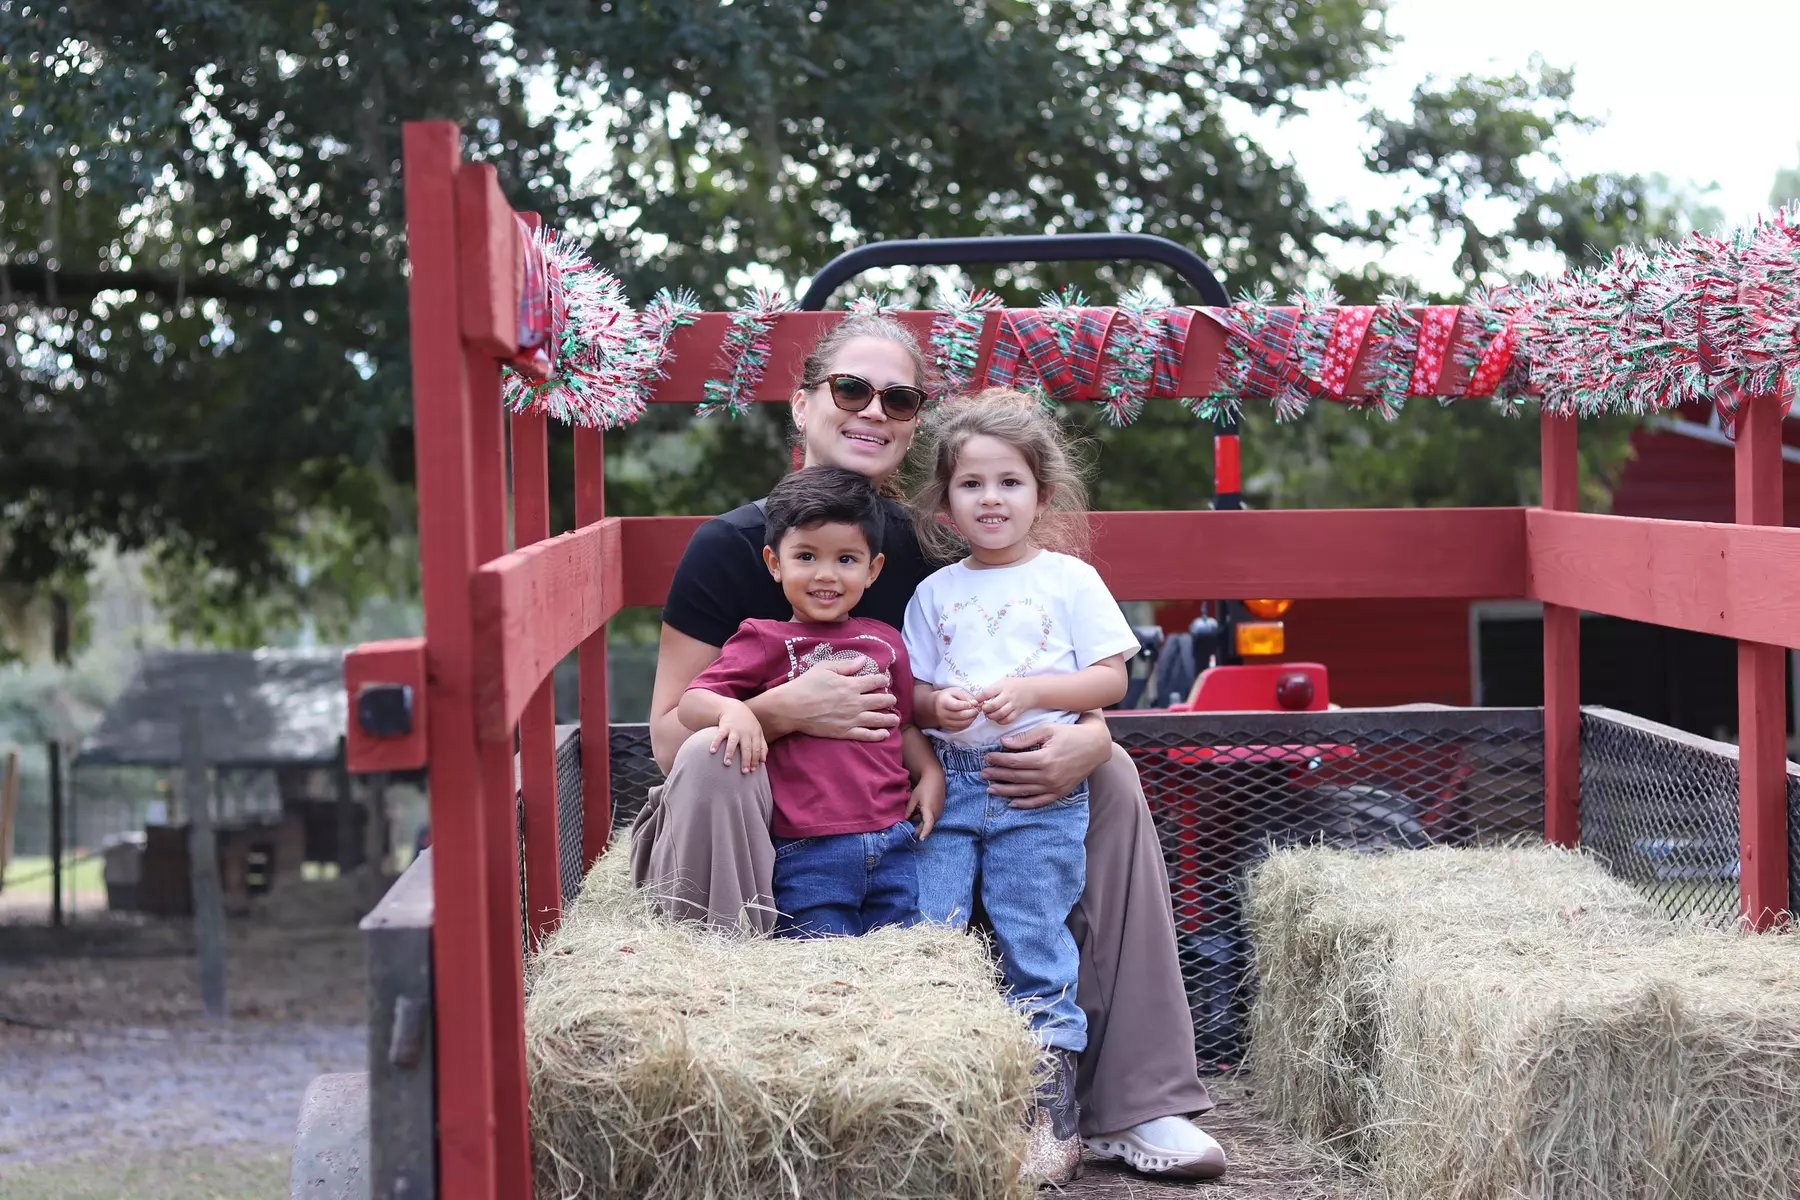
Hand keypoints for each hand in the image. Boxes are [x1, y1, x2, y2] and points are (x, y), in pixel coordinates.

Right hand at [708, 702, 766, 772]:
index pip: (757, 749)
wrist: (734, 708)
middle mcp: (745, 732)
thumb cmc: (747, 723)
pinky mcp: (724, 726)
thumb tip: (764, 761)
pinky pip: (719, 735)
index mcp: (755, 734)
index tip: (753, 770)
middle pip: (747, 748)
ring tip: (727, 764)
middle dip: (746, 760)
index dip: (756, 760)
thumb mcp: (757, 732)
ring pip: (733, 742)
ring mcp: (734, 729)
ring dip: (730, 753)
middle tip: (744, 772)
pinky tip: (712, 751)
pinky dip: (715, 742)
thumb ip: (762, 745)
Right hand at [773, 657, 899, 741]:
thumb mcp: (824, 668)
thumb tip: (863, 661)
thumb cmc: (806, 685)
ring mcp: (851, 719)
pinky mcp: (844, 732)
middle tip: (893, 700)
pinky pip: (866, 735)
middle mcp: (855, 702)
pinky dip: (877, 735)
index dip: (883, 680)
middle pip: (881, 701)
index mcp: (851, 685)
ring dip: (889, 719)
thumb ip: (846, 665)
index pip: (875, 681)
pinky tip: (885, 734)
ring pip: (878, 719)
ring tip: (895, 719)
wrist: (792, 707)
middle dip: (890, 700)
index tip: (885, 681)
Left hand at [908, 770, 944, 839]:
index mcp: (929, 810)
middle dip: (920, 830)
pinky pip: (932, 818)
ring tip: (913, 824)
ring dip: (922, 824)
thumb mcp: (914, 798)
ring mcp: (939, 812)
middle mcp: (936, 813)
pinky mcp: (940, 811)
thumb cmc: (924, 787)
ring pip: (930, 822)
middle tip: (911, 833)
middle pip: (928, 825)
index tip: (921, 839)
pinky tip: (918, 815)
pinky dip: (925, 819)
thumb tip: (906, 819)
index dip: (924, 832)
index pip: (928, 824)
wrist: (936, 779)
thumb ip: (910, 809)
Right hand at [934, 687, 980, 732]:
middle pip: (960, 716)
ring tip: (976, 713)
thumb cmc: (947, 696)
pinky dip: (968, 723)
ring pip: (962, 723)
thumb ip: (965, 696)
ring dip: (972, 719)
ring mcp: (944, 722)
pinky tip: (971, 718)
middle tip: (979, 708)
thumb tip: (975, 703)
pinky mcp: (947, 728)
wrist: (934, 706)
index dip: (967, 705)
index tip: (975, 703)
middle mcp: (942, 714)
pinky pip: (960, 728)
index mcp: (943, 702)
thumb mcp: (955, 691)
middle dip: (972, 712)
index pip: (956, 705)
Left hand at [976, 677, 1035, 725]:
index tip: (976, 701)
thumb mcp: (1004, 681)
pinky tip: (998, 719)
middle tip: (984, 709)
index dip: (979, 698)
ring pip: (1000, 714)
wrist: (1033, 690)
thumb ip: (993, 688)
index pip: (988, 693)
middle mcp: (1008, 696)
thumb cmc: (1015, 685)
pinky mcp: (1018, 712)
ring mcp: (1014, 705)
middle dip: (986, 709)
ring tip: (989, 714)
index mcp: (1003, 686)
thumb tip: (979, 697)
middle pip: (993, 705)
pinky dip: (1001, 721)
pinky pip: (1008, 720)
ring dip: (992, 716)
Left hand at [982, 720, 1110, 807]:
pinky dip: (1025, 804)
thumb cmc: (1070, 734)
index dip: (999, 760)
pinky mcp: (1060, 792)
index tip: (987, 758)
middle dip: (997, 775)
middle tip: (983, 774)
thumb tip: (1003, 743)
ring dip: (1005, 791)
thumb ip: (1025, 738)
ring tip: (991, 789)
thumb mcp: (1047, 729)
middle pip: (1016, 777)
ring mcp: (1055, 787)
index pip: (1014, 762)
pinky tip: (1012, 803)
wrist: (1095, 746)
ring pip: (1024, 792)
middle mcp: (1049, 776)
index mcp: (1045, 759)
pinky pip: (1039, 801)